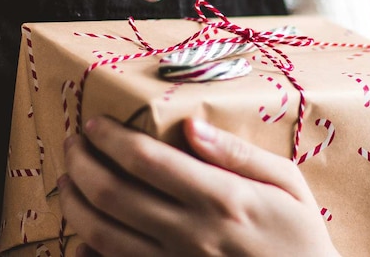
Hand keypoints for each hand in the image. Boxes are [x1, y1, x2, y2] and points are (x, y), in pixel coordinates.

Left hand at [59, 116, 339, 256]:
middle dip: (81, 163)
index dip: (111, 138)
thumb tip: (191, 125)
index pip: (147, 160)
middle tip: (73, 145)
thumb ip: (238, 154)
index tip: (94, 124)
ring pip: (103, 235)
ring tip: (68, 182)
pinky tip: (82, 235)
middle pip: (113, 193)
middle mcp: (192, 233)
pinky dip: (88, 252)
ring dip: (75, 204)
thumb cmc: (301, 237)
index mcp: (222, 198)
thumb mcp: (288, 185)